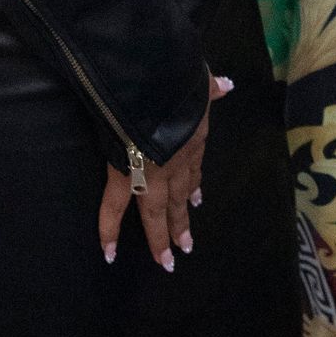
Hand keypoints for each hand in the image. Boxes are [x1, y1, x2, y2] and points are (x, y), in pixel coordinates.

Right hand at [100, 74, 233, 270]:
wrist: (153, 81)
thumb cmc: (176, 77)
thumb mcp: (199, 82)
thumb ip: (209, 87)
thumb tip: (225, 85)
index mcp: (192, 137)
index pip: (193, 166)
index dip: (194, 184)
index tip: (197, 198)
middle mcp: (177, 161)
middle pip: (180, 197)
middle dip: (182, 222)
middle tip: (186, 247)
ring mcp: (153, 171)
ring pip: (157, 210)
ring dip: (162, 235)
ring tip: (167, 259)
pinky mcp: (126, 174)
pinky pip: (115, 207)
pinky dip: (110, 230)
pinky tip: (109, 253)